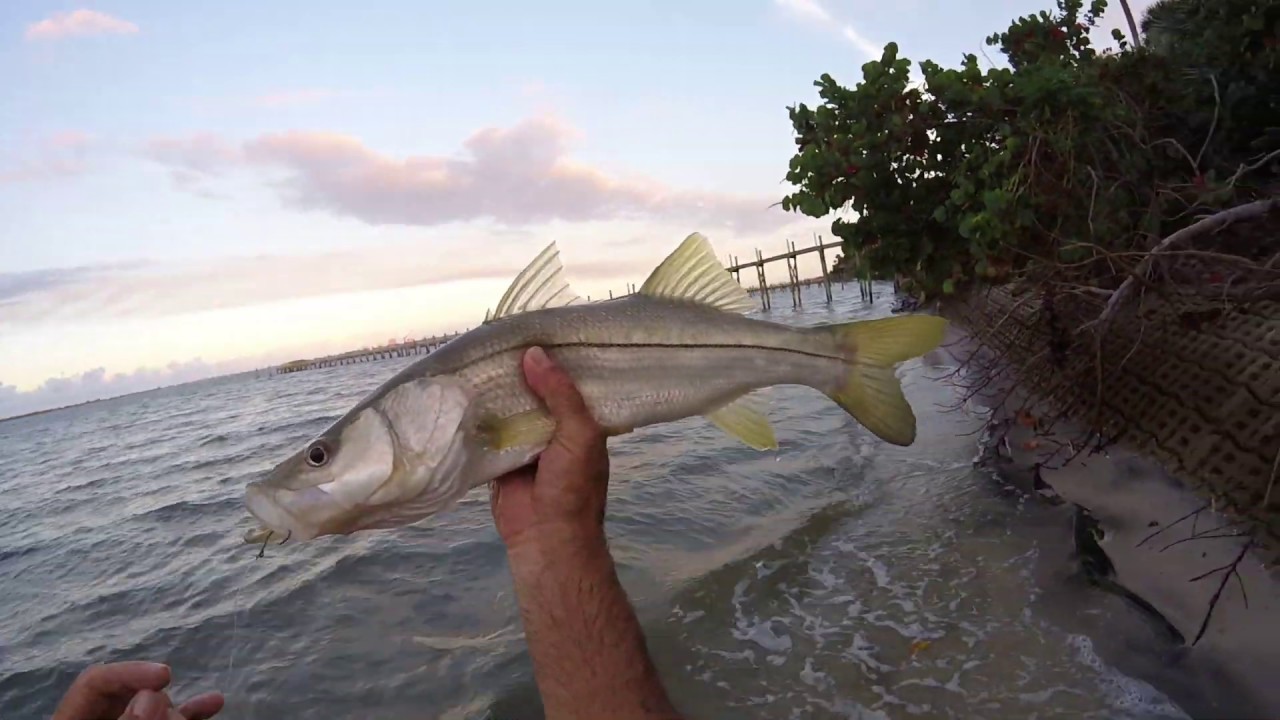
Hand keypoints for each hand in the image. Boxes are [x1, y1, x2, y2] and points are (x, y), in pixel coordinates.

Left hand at [50, 662, 222, 719]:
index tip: (165, 675)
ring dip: (177, 709)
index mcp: (72, 718)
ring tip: (193, 713)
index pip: (96, 680)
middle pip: (129, 692)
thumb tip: (152, 695)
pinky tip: (214, 702)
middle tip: (170, 714)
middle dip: (157, 698)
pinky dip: (190, 714)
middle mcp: (101, 717)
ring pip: (155, 707)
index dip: (130, 672)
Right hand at [490, 346, 609, 550]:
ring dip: (492, 391)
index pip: (566, 380)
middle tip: (493, 334)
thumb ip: (560, 393)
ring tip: (471, 353)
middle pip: (532, 391)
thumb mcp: (579, 433)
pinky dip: (474, 417)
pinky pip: (485, 432)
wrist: (546, 538)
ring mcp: (523, 442)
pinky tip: (457, 390)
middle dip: (517, 370)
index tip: (533, 326)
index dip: (553, 358)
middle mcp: (552, 427)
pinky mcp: (497, 458)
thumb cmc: (573, 486)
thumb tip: (533, 353)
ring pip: (507, 409)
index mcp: (580, 420)